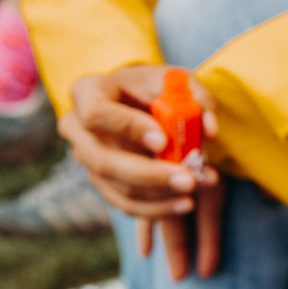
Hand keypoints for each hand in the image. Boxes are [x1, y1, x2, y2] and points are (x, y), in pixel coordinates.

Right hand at [60, 66, 224, 279]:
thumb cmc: (154, 88)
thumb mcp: (175, 80)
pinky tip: (185, 203)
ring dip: (162, 195)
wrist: (136, 102)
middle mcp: (77, 130)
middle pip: (105, 162)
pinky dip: (158, 208)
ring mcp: (87, 161)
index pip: (96, 114)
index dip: (128, 128)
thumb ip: (197, 98)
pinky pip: (127, 205)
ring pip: (119, 189)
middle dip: (151, 175)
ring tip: (197, 188)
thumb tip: (209, 132)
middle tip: (189, 180)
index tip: (163, 140)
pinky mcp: (102, 184)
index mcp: (88, 92)